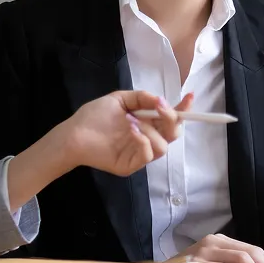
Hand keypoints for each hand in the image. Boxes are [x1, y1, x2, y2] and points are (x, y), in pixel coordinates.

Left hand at [61, 90, 189, 176]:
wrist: (74, 133)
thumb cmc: (95, 116)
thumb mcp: (120, 99)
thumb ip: (142, 98)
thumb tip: (161, 100)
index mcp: (147, 122)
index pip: (171, 118)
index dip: (183, 110)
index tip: (189, 98)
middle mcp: (147, 138)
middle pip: (173, 133)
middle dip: (172, 119)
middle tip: (161, 108)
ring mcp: (139, 153)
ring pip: (163, 146)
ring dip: (152, 130)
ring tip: (133, 120)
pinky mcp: (131, 165)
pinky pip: (148, 155)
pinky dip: (143, 140)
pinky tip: (131, 130)